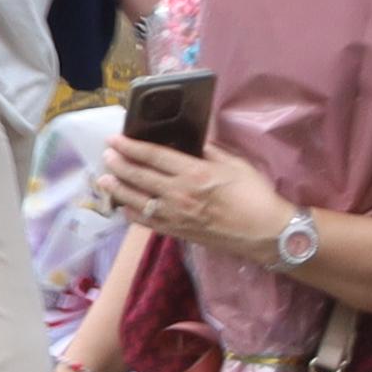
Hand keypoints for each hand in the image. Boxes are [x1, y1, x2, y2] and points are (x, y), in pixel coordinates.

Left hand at [110, 136, 292, 254]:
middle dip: (118, 164)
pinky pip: (146, 222)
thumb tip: (190, 139)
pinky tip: (123, 207)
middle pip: (138, 176)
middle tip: (106, 155)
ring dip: (117, 188)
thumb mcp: (234, 164)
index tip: (113, 139)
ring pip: (136, 200)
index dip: (130, 146)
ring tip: (103, 179)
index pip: (152, 156)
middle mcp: (178, 193)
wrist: (268, 233)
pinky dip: (131, 213)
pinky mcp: (177, 232)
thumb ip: (208, 150)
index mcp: (193, 173)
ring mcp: (175, 215)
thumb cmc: (255, 194)